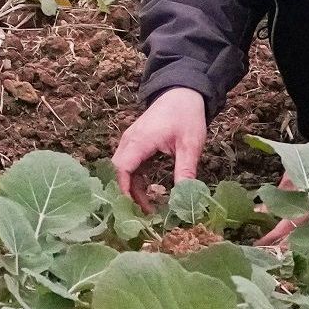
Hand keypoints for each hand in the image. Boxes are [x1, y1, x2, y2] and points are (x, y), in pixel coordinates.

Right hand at [110, 86, 207, 212]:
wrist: (183, 92)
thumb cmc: (186, 115)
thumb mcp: (190, 144)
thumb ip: (185, 170)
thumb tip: (186, 197)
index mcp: (139, 140)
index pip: (120, 169)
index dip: (123, 190)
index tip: (133, 210)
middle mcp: (129, 141)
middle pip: (118, 171)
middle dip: (125, 194)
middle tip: (139, 217)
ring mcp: (131, 141)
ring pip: (122, 170)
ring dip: (131, 189)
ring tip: (146, 210)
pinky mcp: (136, 143)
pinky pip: (129, 165)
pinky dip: (135, 181)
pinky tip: (147, 195)